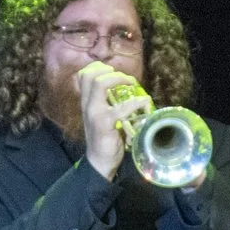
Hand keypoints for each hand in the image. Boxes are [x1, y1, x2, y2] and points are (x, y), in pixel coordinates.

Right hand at [76, 61, 141, 181]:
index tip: (114, 72)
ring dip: (119, 79)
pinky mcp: (104, 124)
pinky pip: (120, 108)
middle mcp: (87, 105)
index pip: (84, 74)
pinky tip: (145, 103)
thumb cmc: (105, 138)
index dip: (99, 67)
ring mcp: (94, 113)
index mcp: (86, 102)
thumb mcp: (102, 116)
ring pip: (99, 84)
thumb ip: (107, 103)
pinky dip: (135, 102)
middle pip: (91, 75)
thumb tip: (125, 89)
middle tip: (127, 80)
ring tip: (132, 84)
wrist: (99, 162)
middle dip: (112, 72)